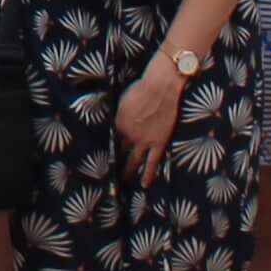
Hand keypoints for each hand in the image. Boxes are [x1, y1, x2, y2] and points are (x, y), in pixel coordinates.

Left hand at [113, 59, 202, 180]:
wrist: (162, 86)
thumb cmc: (143, 87)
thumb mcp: (123, 100)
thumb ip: (120, 114)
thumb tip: (118, 120)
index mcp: (118, 123)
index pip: (113, 138)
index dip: (111, 145)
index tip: (108, 153)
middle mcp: (129, 135)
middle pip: (120, 151)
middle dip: (116, 163)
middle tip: (111, 173)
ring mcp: (144, 140)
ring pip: (134, 160)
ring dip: (129, 172)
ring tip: (124, 182)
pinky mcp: (159, 143)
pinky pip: (153, 162)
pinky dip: (149, 174)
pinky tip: (145, 184)